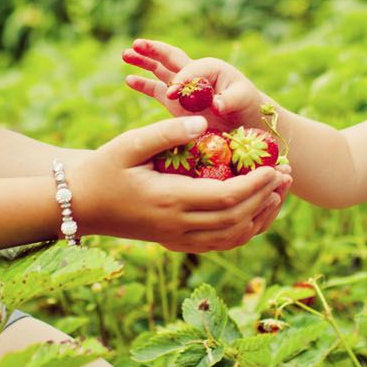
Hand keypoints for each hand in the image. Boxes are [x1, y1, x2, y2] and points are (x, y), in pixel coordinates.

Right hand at [69, 116, 288, 252]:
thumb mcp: (129, 143)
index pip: (228, 197)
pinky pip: (218, 243)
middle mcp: (178, 225)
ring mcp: (177, 238)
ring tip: (278, 194)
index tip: (276, 166)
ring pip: (232, 237)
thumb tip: (205, 123)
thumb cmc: (102, 169)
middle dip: (267, 198)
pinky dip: (242, 231)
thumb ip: (167, 132)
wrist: (79, 205)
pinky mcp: (175, 242)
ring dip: (260, 217)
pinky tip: (254, 213)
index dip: (257, 184)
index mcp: (171, 200)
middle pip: (237, 218)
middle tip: (287, 175)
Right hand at [121, 38, 266, 130]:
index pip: (190, 71)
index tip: (174, 94)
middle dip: (153, 50)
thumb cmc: (247, 106)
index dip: (181, 81)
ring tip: (125, 53)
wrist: (245, 118)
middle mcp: (194, 72)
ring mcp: (184, 86)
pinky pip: (157, 90)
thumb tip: (216, 104)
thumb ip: (229, 100)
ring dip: (144, 61)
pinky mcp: (177, 101)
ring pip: (160, 69)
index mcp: (210, 68)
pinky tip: (128, 79)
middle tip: (136, 44)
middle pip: (170, 57)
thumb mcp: (242, 100)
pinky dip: (144, 84)